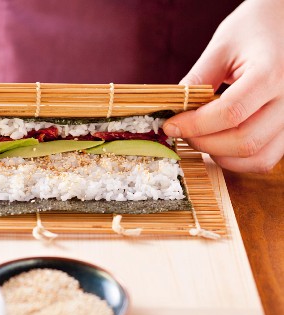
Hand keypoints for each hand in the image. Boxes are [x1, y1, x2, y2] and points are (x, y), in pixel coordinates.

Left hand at [163, 0, 283, 172]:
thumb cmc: (255, 28)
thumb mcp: (222, 47)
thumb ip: (198, 80)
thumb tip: (172, 111)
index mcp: (271, 74)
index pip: (230, 113)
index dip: (194, 125)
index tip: (170, 125)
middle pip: (244, 141)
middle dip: (204, 143)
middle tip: (182, 132)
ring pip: (257, 158)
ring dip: (221, 157)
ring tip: (199, 140)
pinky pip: (266, 158)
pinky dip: (238, 160)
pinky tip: (218, 146)